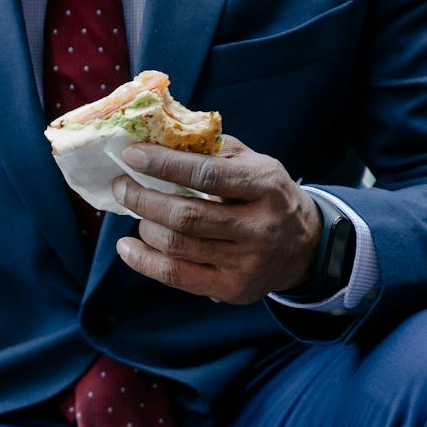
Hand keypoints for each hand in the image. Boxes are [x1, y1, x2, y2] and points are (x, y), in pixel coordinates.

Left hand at [108, 135, 321, 303]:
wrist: (305, 247)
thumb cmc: (266, 196)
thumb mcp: (255, 164)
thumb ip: (214, 151)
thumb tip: (159, 137)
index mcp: (266, 187)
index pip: (207, 174)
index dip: (164, 164)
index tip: (132, 154)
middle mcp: (260, 228)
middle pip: (186, 215)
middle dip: (143, 198)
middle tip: (121, 185)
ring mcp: (246, 263)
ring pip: (178, 246)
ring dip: (144, 226)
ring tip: (133, 210)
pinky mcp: (232, 289)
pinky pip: (176, 276)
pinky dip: (144, 261)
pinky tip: (127, 247)